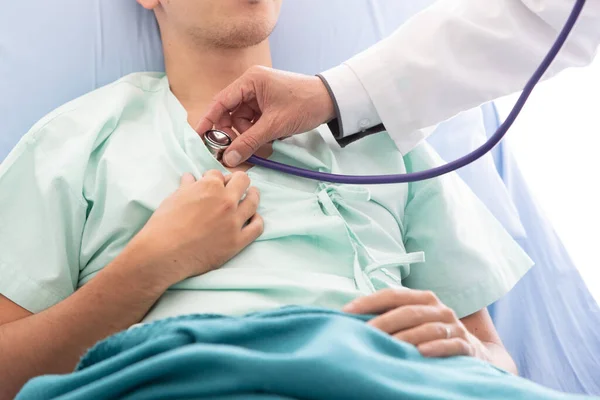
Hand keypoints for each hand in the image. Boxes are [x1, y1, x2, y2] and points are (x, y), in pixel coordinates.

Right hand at [131, 170, 262, 283]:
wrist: (163, 253)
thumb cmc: (164, 225)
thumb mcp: (174, 199)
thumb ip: (187, 187)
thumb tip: (190, 178)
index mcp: (209, 186)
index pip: (218, 174)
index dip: (215, 178)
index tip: (214, 183)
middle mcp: (226, 200)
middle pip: (243, 181)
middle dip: (238, 181)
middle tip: (236, 186)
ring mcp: (234, 220)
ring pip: (253, 201)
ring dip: (253, 196)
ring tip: (252, 195)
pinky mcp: (238, 240)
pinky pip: (257, 227)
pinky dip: (257, 220)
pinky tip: (253, 218)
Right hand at [195, 66, 334, 166]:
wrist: (331, 101)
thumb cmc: (304, 105)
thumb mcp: (274, 126)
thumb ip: (249, 142)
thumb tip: (228, 158)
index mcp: (250, 81)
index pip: (221, 102)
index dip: (208, 120)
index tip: (199, 136)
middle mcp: (251, 85)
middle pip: (230, 113)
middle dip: (232, 133)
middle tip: (233, 151)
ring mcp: (260, 96)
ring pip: (242, 121)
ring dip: (247, 136)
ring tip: (262, 145)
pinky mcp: (268, 106)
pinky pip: (254, 122)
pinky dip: (257, 134)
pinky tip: (268, 141)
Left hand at [343, 289, 490, 359]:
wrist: (472, 350)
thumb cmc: (429, 333)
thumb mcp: (412, 320)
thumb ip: (389, 315)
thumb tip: (349, 317)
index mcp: (422, 298)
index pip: (392, 295)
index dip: (369, 302)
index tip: (346, 312)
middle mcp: (438, 308)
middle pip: (408, 311)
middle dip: (384, 322)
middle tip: (365, 334)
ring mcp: (453, 326)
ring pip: (427, 328)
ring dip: (406, 337)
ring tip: (389, 346)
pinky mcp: (465, 345)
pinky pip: (450, 344)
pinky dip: (436, 348)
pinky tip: (421, 353)